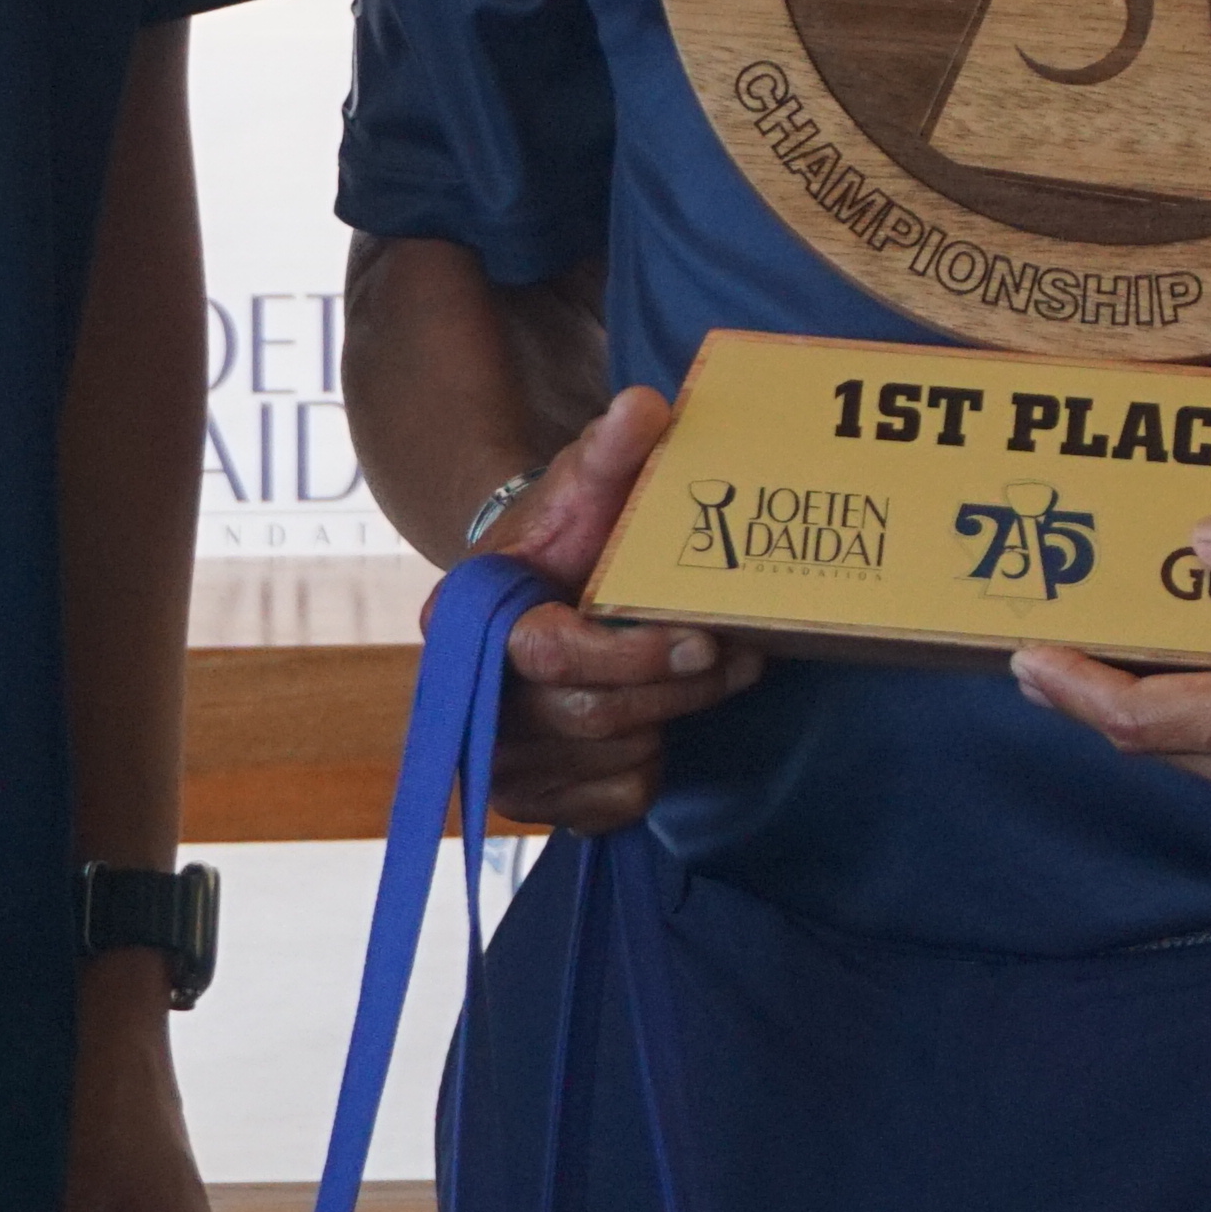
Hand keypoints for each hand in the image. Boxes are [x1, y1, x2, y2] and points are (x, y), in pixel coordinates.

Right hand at [478, 386, 767, 831]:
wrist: (534, 595)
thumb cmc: (561, 539)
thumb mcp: (582, 487)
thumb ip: (610, 451)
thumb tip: (645, 408)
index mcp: (466, 623)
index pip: (549, 653)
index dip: (630, 653)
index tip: (702, 636)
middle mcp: (468, 702)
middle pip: (589, 714)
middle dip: (676, 686)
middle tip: (744, 654)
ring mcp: (499, 760)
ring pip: (610, 759)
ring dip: (674, 718)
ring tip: (716, 673)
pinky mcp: (534, 801)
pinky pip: (615, 803)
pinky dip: (649, 768)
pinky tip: (660, 720)